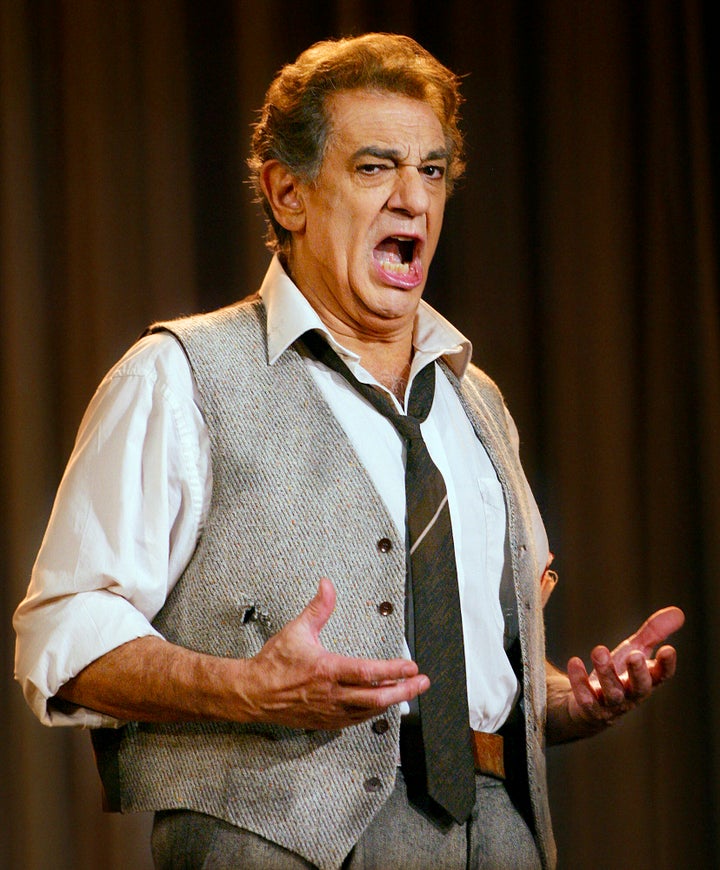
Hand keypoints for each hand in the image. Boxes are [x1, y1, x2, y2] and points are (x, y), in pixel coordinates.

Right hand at [235, 578, 429, 729]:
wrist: (253, 693)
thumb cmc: (273, 664)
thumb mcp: (297, 629)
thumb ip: (318, 607)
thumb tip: (327, 586)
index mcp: (328, 670)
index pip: (369, 672)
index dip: (394, 670)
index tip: (411, 667)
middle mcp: (332, 694)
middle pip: (377, 697)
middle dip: (404, 690)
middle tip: (421, 683)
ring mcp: (330, 711)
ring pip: (369, 711)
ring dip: (392, 702)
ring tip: (408, 692)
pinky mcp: (326, 722)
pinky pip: (356, 720)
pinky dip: (373, 712)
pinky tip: (381, 706)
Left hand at [547, 606, 684, 741]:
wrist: (588, 706)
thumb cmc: (618, 674)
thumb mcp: (635, 650)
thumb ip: (653, 633)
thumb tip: (678, 612)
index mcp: (646, 680)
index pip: (662, 675)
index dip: (666, 665)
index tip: (668, 650)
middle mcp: (632, 695)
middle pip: (640, 688)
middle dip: (638, 672)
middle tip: (635, 655)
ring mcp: (611, 705)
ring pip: (613, 693)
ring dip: (606, 672)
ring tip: (599, 651)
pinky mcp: (589, 710)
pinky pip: (586, 700)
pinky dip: (580, 682)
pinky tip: (575, 662)